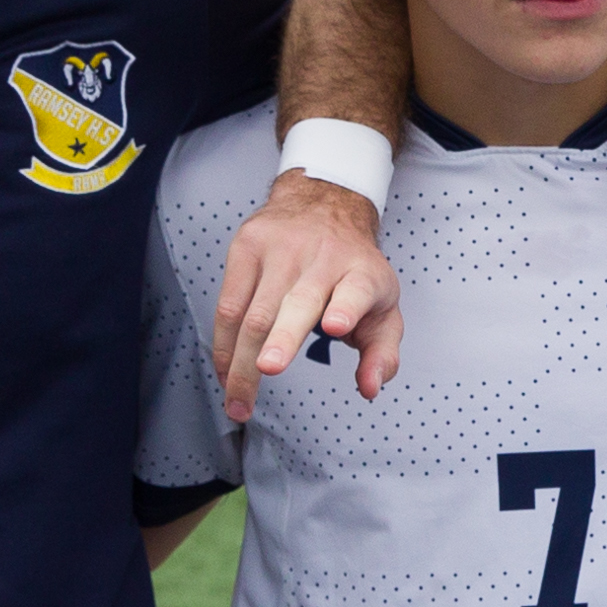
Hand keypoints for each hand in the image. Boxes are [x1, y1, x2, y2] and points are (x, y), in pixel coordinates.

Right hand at [212, 169, 400, 418]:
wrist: (325, 205)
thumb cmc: (355, 271)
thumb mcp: (383, 309)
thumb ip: (382, 354)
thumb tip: (370, 389)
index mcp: (363, 274)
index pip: (358, 289)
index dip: (347, 307)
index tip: (335, 326)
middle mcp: (323, 259)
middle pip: (300, 301)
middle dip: (282, 337)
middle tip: (268, 368)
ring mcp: (282, 250)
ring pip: (255, 310)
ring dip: (242, 360)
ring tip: (238, 401)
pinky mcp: (247, 246)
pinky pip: (228, 304)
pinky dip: (223, 344)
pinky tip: (225, 372)